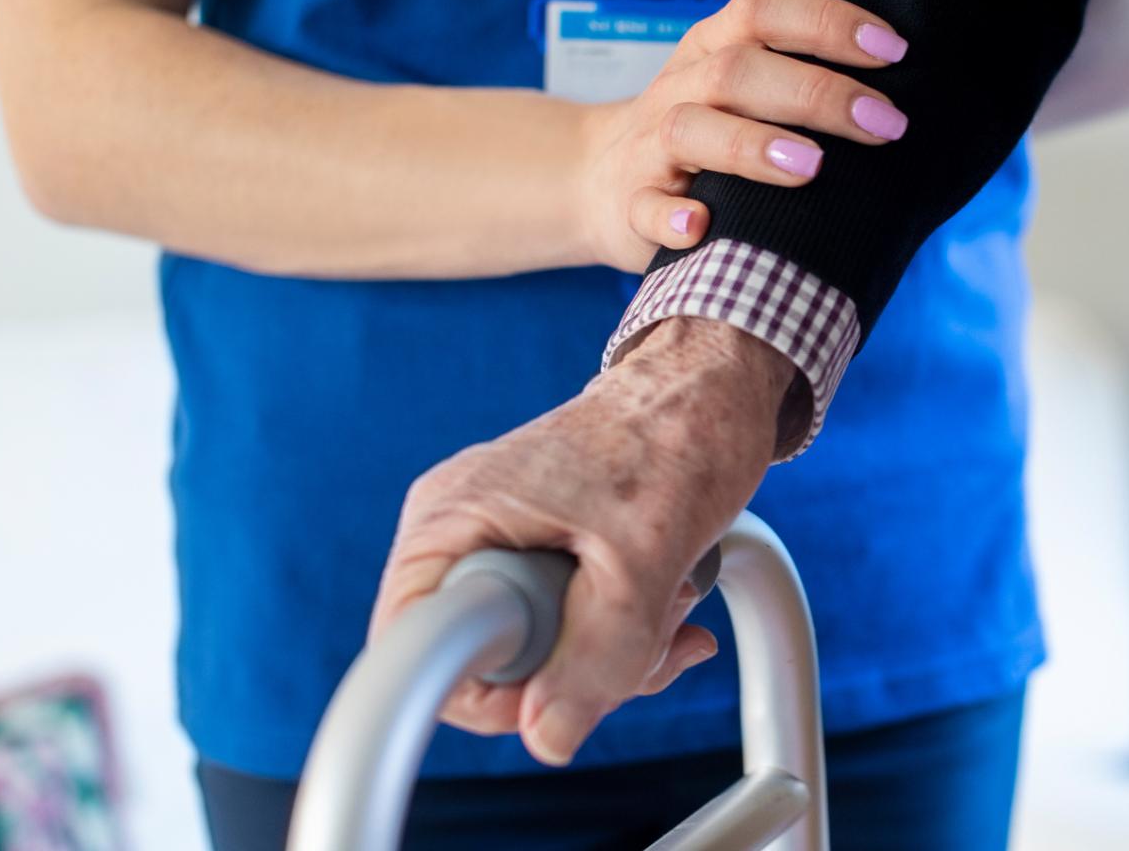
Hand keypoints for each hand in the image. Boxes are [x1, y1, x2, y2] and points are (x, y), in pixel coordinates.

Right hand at [368, 318, 793, 764]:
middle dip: (578, 669)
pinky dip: (624, 629)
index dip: (490, 693)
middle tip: (647, 629)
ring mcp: (501, 539)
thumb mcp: (645, 556)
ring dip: (617, 650)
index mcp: (452, 521)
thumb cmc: (678, 437)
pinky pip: (566, 624)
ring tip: (671, 597)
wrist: (715, 390)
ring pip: (536, 651)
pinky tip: (674, 599)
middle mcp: (461, 531)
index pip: (414, 655)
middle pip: (484, 662)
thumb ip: (600, 654)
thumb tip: (550, 739)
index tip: (566, 677)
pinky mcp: (543, 548)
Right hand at [575, 0, 912, 271]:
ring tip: (811, 168)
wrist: (597, 180)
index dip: (826, 21)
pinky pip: (645, 208)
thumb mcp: (741, 89)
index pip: (763, 10)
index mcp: (712, 49)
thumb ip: (803, 76)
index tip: (893, 50)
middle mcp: (681, 88)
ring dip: (751, 145)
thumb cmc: (705, 134)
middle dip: (816, 93)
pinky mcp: (631, 206)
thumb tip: (911, 87)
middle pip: (738, 71)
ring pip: (690, 129)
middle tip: (884, 123)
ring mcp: (651, 148)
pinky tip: (702, 227)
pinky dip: (671, 217)